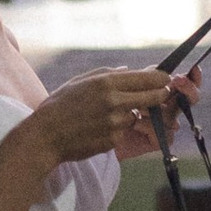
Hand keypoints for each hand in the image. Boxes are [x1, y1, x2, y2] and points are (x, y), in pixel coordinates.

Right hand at [29, 69, 187, 165]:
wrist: (46, 135)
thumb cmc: (60, 105)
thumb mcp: (81, 81)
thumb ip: (108, 74)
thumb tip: (129, 71)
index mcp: (106, 82)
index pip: (148, 78)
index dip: (161, 78)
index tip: (165, 79)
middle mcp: (114, 101)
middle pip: (153, 97)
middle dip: (160, 95)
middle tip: (162, 93)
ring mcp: (115, 123)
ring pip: (136, 116)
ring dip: (130, 114)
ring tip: (106, 114)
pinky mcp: (113, 140)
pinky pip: (123, 131)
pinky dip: (117, 129)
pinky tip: (98, 127)